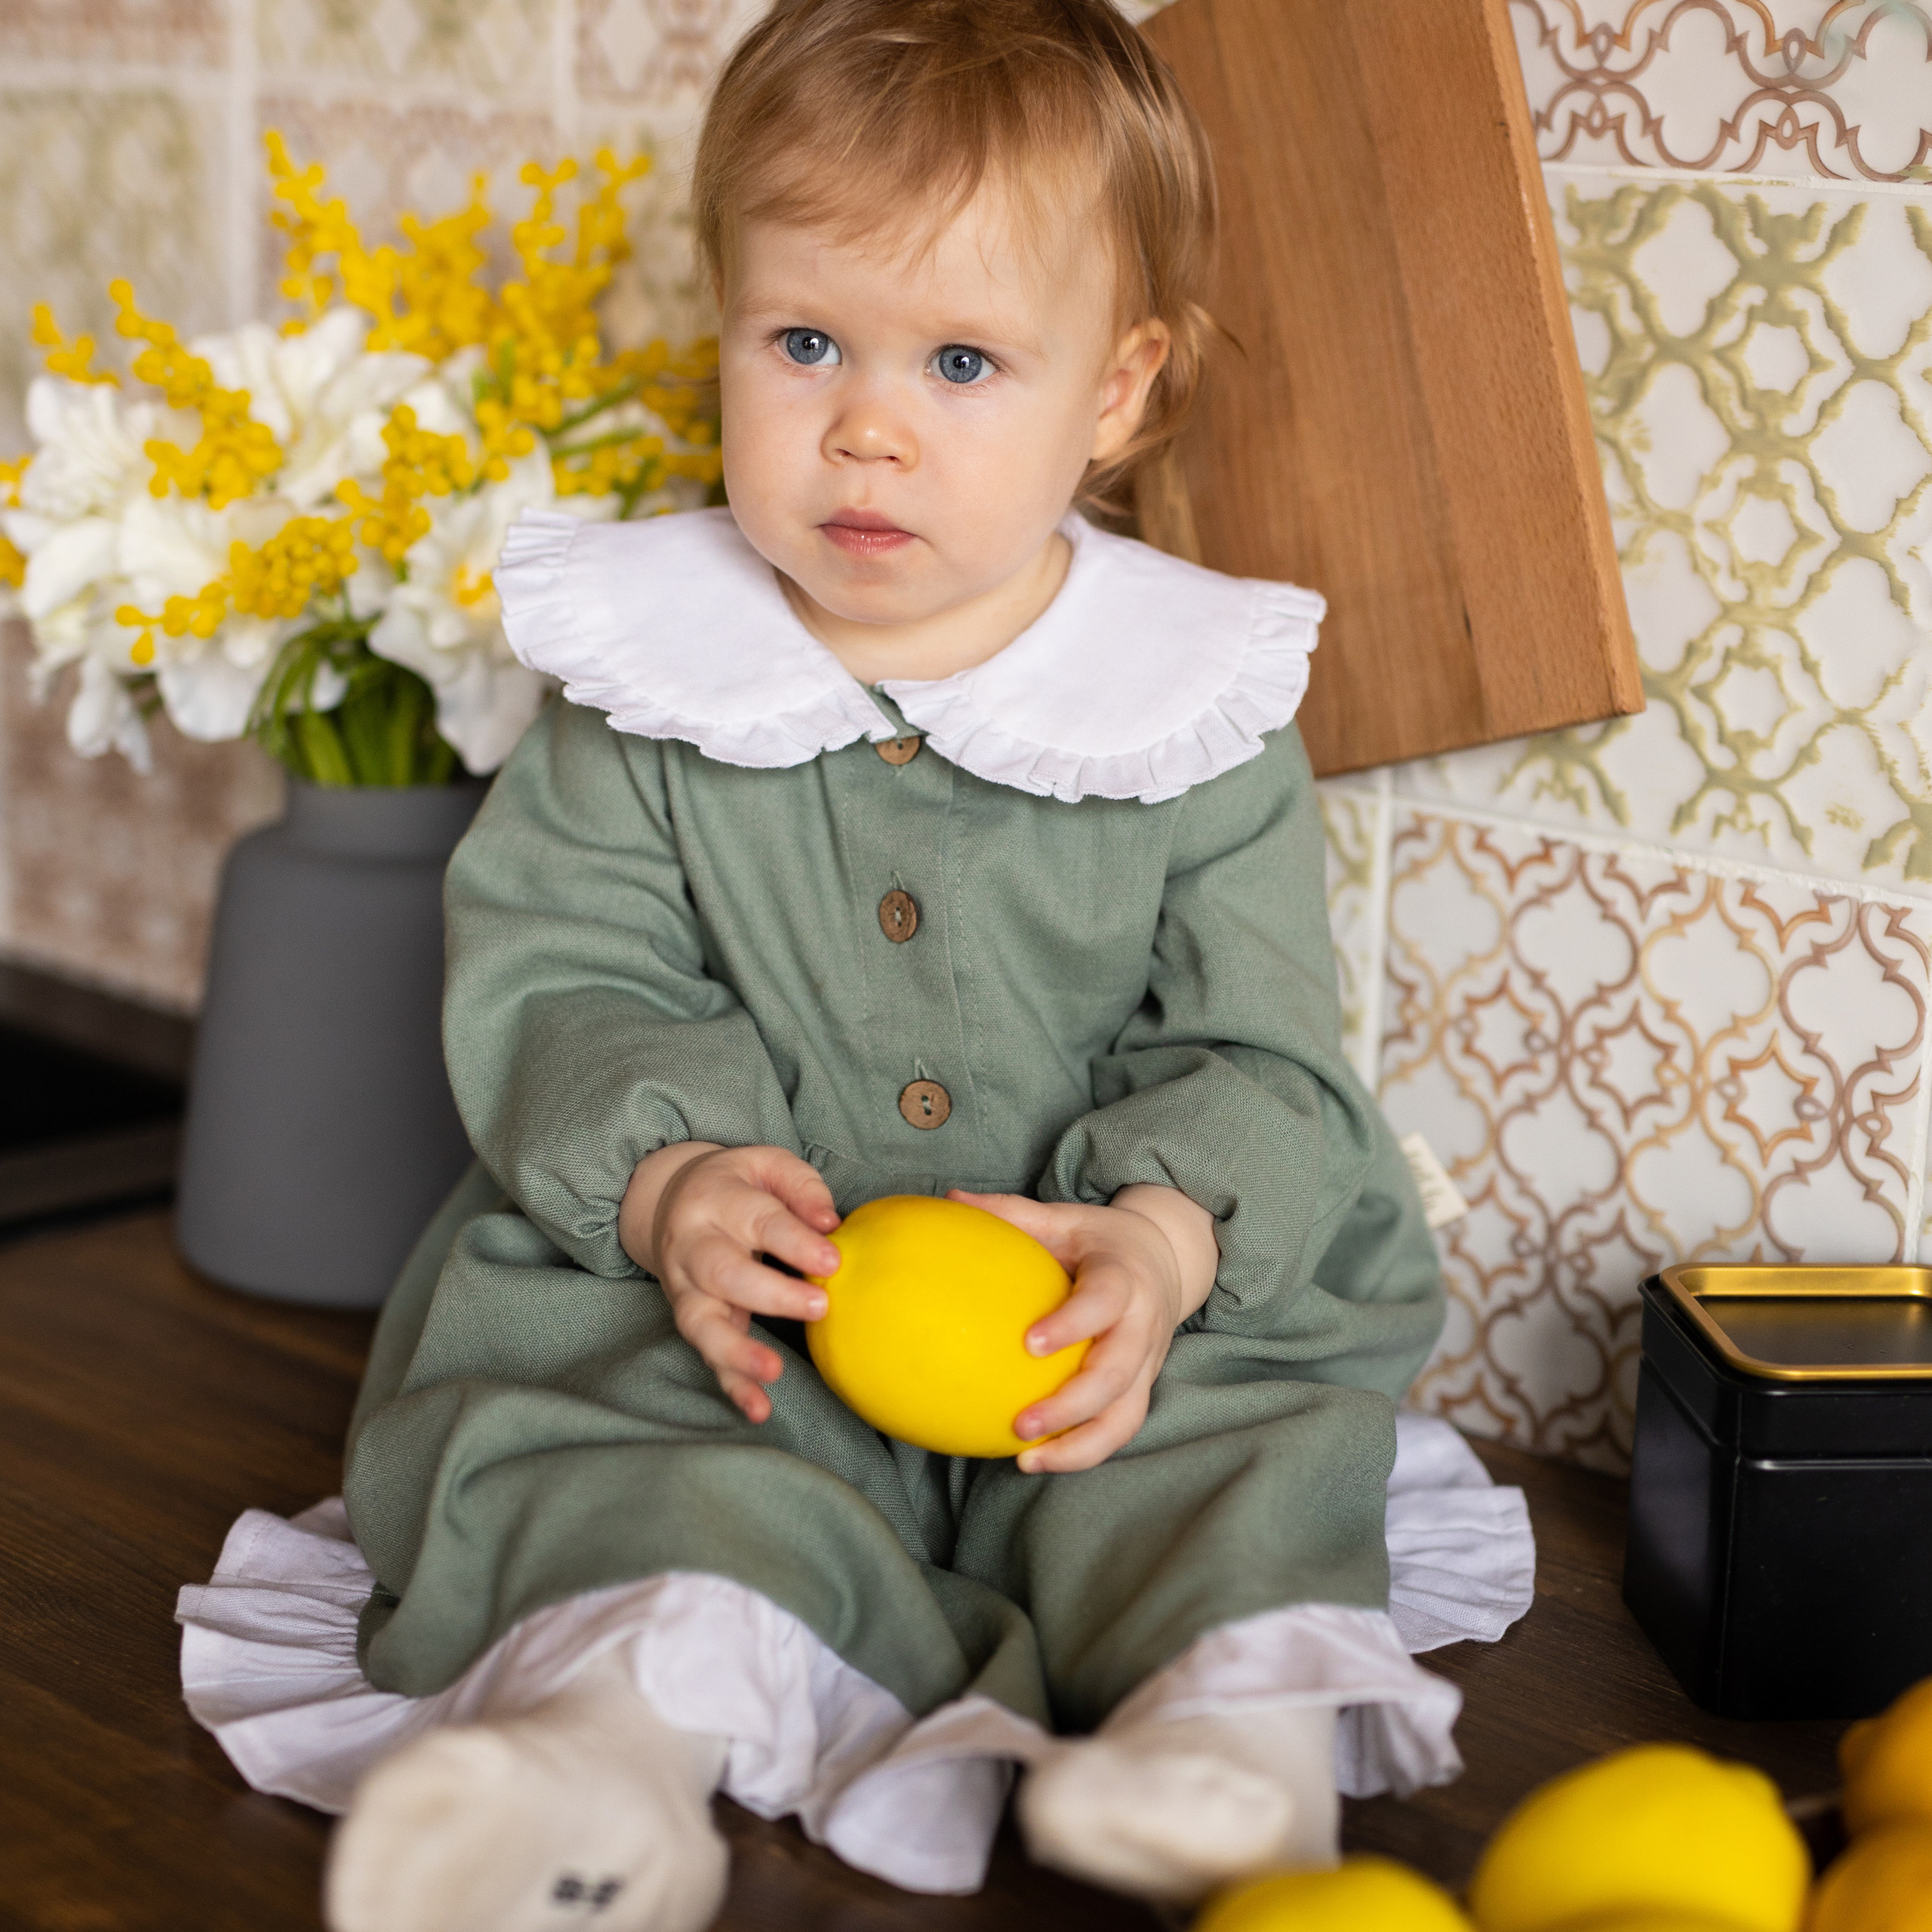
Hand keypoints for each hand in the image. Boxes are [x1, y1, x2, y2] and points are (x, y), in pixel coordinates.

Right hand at [619, 1142, 840, 1423]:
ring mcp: (683, 1286)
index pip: (759, 1220)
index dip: (795, 1241)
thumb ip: (801, 1187)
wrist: (669, 1199)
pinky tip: (758, 1408)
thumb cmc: (737, 1184)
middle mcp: (691, 1244)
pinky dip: (730, 1384)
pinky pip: (706, 1356)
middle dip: (770, 1293)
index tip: (833, 1262)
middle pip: (723, 1272)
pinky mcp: (690, 1318)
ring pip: (701, 1322)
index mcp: (716, 1198)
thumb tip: (831, 1223)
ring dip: (736, 1350)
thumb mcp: (767, 1165)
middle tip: (820, 1307)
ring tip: (773, 1371)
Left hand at [948, 1184, 1217, 1474]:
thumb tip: (950, 1199)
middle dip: (1072, 1405)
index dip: (1073, 1324)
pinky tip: (1035, 1461)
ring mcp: (1147, 1364)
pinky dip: (1082, 1451)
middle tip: (1021, 1423)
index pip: (1104, 1302)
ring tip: (1027, 1462)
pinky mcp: (1141, 1388)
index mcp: (1124, 1278)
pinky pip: (1118, 1429)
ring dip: (1080, 1445)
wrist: (1168, 1259)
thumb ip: (1011, 1213)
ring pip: (1124, 1416)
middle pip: (1117, 1374)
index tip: (1030, 1344)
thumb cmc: (1101, 1241)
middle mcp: (1143, 1326)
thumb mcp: (1064, 1218)